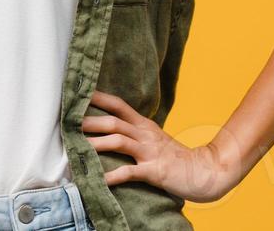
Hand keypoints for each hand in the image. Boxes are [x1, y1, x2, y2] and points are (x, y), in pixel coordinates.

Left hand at [82, 90, 243, 203]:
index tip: (80, 93)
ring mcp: (150, 152)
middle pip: (114, 122)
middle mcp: (145, 134)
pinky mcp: (154, 170)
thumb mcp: (155, 139)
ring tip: (77, 147)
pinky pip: (131, 171)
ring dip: (97, 144)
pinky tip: (101, 180)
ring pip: (119, 142)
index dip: (99, 98)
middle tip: (68, 121)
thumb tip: (112, 129)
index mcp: (144, 125)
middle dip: (90, 121)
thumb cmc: (176, 157)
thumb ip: (136, 132)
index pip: (119, 105)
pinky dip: (114, 175)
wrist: (204, 171)